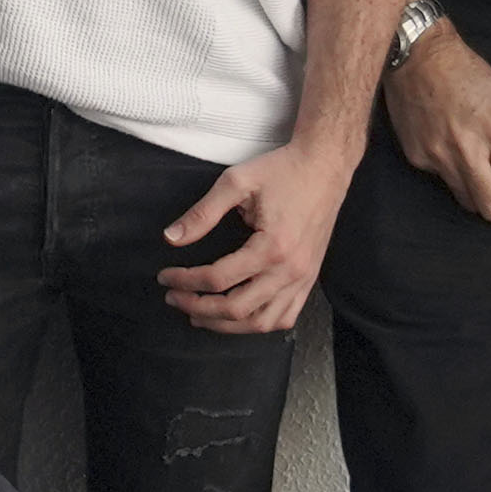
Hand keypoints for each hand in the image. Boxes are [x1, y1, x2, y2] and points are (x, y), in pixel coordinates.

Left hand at [160, 139, 359, 333]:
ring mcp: (303, 278)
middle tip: (174, 298)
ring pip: (262, 322)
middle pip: (237, 309)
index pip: (218, 278)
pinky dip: (259, 323)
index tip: (165, 277)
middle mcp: (290, 270)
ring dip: (226, 325)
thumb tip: (171, 238)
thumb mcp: (236, 182)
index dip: (185, 281)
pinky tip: (239, 317)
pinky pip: (285, 316)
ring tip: (199, 316)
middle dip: (198, 308)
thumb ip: (202, 213)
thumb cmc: (283, 170)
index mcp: (272, 246)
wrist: (324, 166)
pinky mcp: (309, 278)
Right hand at [381, 20, 490, 255]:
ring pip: (469, 202)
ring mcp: (440, 156)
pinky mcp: (418, 158)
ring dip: (482, 193)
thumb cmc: (473, 79)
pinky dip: (456, 175)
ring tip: (477, 163)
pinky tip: (452, 148)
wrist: (420, 58)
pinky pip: (446, 184)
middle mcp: (469, 148)